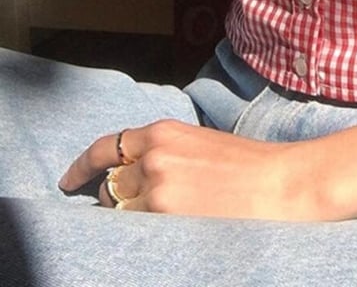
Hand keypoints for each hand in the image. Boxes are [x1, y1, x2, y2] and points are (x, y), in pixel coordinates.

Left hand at [59, 120, 314, 218]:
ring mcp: (157, 187)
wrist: (281, 183)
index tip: (69, 181)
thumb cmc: (250, 165)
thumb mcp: (202, 143)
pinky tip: (172, 228)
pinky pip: (140, 228)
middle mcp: (154, 156)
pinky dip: (148, 230)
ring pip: (123, 209)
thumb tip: (139, 172)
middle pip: (112, 185)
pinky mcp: (166, 215)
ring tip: (167, 218)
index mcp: (165, 132)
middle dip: (121, 197)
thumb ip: (167, 152)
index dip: (82, 166)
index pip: (106, 147)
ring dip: (136, 215)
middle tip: (145, 208)